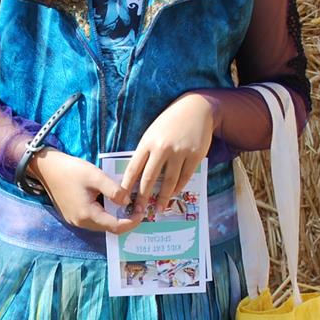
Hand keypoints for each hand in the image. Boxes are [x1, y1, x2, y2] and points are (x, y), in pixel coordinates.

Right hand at [25, 149, 139, 233]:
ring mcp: (75, 220)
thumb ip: (114, 190)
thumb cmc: (71, 170)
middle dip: (124, 219)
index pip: (116, 227)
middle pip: (109, 227)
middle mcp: (81, 223)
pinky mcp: (72, 215)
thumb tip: (128, 202)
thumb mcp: (95, 176)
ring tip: (124, 202)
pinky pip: (92, 218)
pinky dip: (104, 213)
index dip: (132, 222)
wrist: (47, 168)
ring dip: (114, 216)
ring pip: (101, 223)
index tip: (142, 212)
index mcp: (87, 215)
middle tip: (136, 206)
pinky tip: (108, 201)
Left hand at [126, 95, 215, 218]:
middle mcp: (162, 148)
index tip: (122, 199)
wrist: (197, 108)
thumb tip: (138, 176)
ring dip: (163, 197)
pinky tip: (174, 193)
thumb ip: (146, 152)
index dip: (127, 186)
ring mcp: (179, 152)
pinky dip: (179, 187)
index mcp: (147, 142)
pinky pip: (185, 176)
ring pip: (169, 181)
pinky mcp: (195, 155)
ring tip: (159, 207)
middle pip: (149, 178)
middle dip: (143, 197)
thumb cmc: (170, 122)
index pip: (133, 168)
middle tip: (139, 211)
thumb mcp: (153, 132)